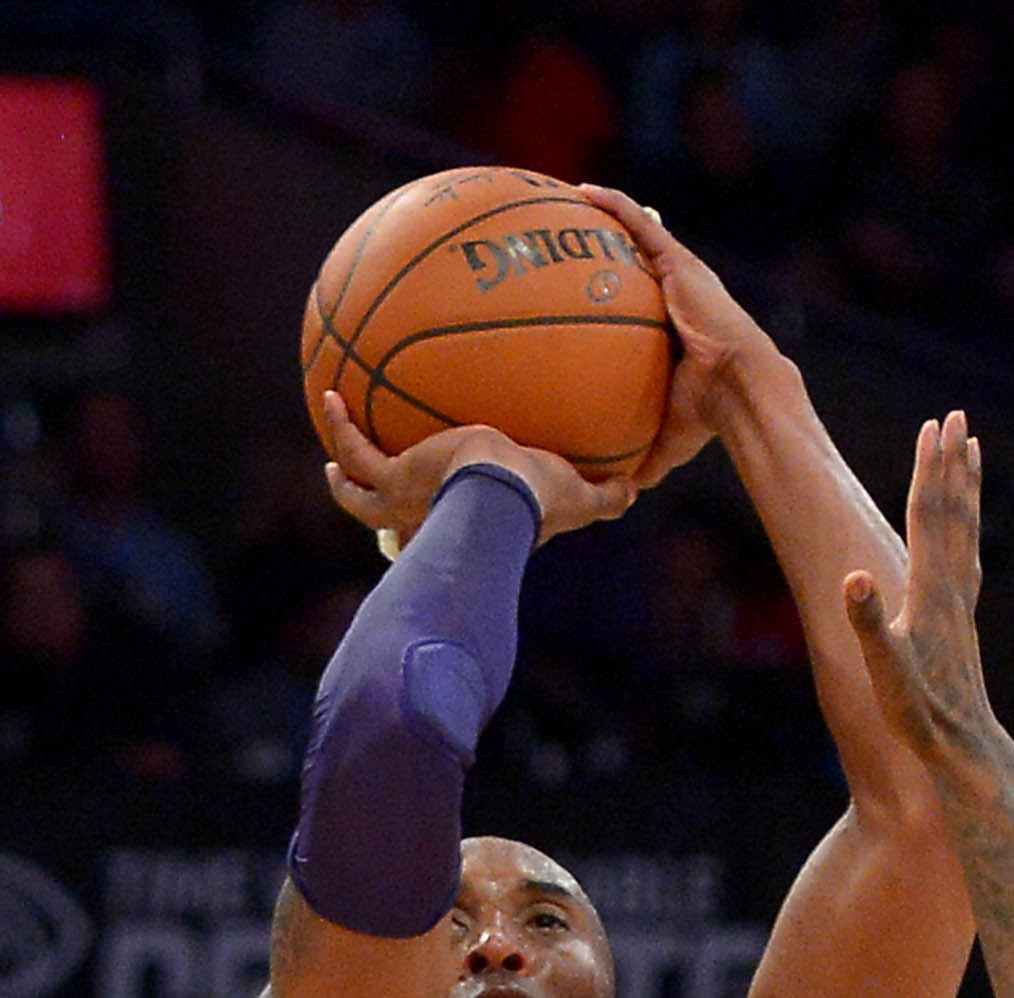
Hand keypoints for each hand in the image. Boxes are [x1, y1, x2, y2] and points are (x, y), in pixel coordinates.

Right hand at [321, 393, 634, 553]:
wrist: (503, 490)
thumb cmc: (541, 499)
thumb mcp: (578, 496)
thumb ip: (605, 495)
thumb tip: (636, 489)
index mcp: (468, 528)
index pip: (450, 539)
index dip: (439, 538)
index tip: (438, 525)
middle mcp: (431, 522)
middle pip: (395, 532)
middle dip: (385, 520)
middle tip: (376, 500)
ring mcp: (405, 504)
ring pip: (359, 500)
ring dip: (344, 480)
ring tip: (331, 456)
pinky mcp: (392, 479)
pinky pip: (356, 451)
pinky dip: (340, 425)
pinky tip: (330, 395)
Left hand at [579, 185, 784, 483]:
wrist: (742, 389)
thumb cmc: (712, 416)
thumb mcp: (671, 437)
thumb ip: (645, 453)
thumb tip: (623, 489)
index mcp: (678, 328)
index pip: (645, 300)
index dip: (618, 286)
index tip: (588, 282)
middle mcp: (680, 294)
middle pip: (640, 258)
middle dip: (609, 242)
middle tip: (572, 233)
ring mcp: (681, 275)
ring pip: (638, 231)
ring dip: (607, 213)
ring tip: (570, 198)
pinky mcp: (680, 262)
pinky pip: (638, 224)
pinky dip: (612, 205)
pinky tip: (582, 191)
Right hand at [843, 411, 989, 756]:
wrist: (964, 748)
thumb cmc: (919, 715)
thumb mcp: (886, 672)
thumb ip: (869, 624)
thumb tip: (853, 577)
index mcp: (931, 592)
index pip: (929, 517)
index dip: (929, 470)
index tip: (935, 426)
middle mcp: (954, 590)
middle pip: (954, 513)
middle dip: (953, 463)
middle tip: (958, 417)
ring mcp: (963, 604)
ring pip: (967, 531)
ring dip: (966, 488)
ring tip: (972, 450)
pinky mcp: (965, 621)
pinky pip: (969, 556)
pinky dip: (968, 527)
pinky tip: (968, 523)